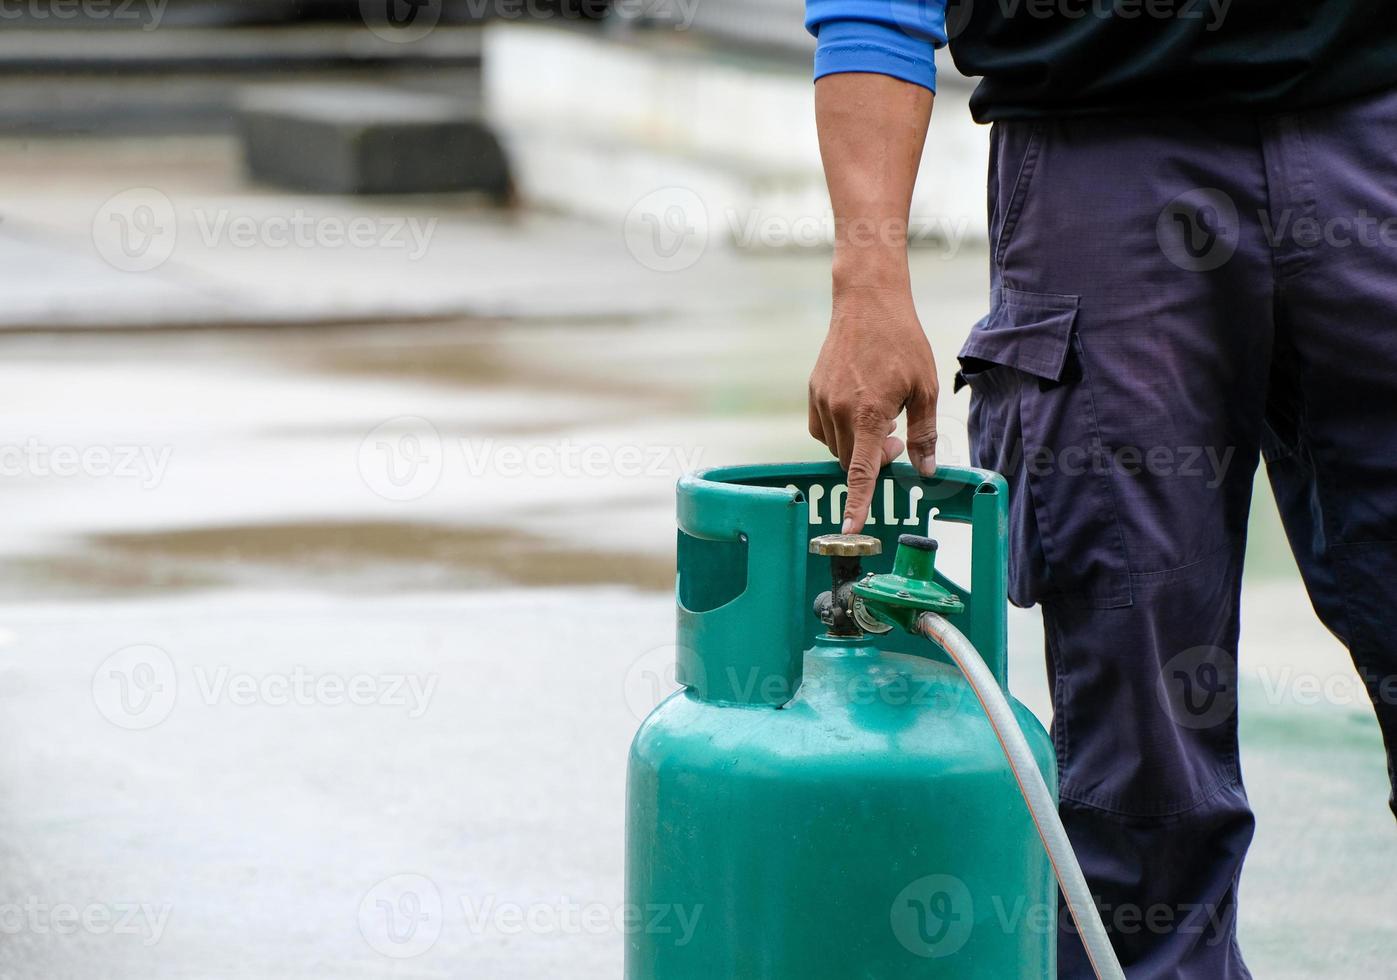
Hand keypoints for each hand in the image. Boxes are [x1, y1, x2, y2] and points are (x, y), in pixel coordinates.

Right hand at [808, 283, 938, 532]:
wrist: (867, 302)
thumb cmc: (901, 342)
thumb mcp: (924, 388)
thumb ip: (924, 434)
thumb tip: (926, 471)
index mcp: (869, 413)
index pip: (861, 471)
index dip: (857, 502)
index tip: (850, 528)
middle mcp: (840, 411)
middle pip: (851, 462)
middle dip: (874, 463)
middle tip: (898, 441)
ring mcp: (822, 401)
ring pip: (837, 447)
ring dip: (858, 447)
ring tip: (883, 419)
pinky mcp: (813, 392)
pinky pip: (823, 430)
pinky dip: (841, 433)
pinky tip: (860, 412)